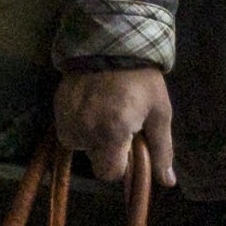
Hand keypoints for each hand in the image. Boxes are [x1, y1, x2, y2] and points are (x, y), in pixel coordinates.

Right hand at [53, 66, 176, 188]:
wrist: (111, 42)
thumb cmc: (141, 80)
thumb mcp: (159, 112)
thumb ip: (162, 150)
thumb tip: (168, 183)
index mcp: (112, 134)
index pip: (110, 173)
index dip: (122, 163)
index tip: (129, 145)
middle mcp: (86, 131)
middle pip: (95, 160)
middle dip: (107, 150)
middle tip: (119, 125)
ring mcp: (68, 119)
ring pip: (80, 145)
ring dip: (92, 136)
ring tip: (105, 111)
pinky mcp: (57, 108)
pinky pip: (68, 129)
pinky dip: (79, 123)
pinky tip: (91, 104)